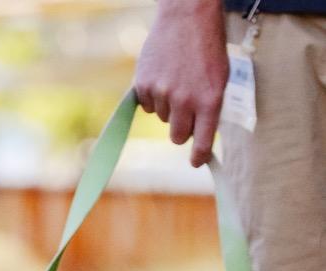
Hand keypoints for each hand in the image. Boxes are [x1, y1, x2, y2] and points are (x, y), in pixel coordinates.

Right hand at [134, 0, 228, 166]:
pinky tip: (162, 76)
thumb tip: (197, 135)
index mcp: (209, 99)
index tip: (196, 163)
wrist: (187, 14)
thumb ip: (209, 106)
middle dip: (181, 128)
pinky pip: (146, 105)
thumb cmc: (207, 45)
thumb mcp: (219, 75)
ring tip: (176, 80)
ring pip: (162, 119)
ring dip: (167, 107)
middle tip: (185, 111)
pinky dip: (152, 96)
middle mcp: (185, 100)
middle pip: (177, 136)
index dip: (199, 156)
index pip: (201, 141)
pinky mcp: (144, 86)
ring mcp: (162, 93)